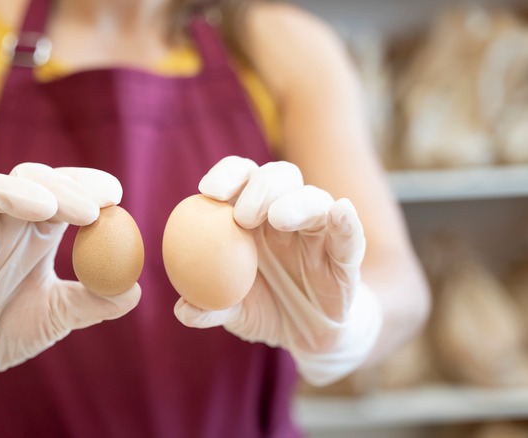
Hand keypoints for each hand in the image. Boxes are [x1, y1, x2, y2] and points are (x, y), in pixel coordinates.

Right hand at [0, 164, 140, 406]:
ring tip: (46, 208)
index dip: (87, 186)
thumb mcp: (59, 315)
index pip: (64, 191)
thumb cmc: (11, 327)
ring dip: (16, 192)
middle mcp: (5, 222)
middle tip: (89, 209)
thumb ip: (95, 302)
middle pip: (30, 181)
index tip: (115, 196)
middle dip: (61, 188)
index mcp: (38, 231)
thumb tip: (134, 291)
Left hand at [174, 156, 381, 385]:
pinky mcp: (345, 254)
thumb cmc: (264, 308)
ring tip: (277, 218)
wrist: (306, 335)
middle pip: (278, 177)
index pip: (242, 178)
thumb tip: (183, 310)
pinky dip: (346, 221)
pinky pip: (350, 233)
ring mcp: (319, 230)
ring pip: (314, 199)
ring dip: (295, 202)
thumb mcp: (234, 312)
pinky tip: (341, 212)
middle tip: (242, 214)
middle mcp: (287, 212)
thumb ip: (210, 307)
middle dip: (259, 186)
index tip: (208, 191)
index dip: (226, 175)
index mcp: (253, 214)